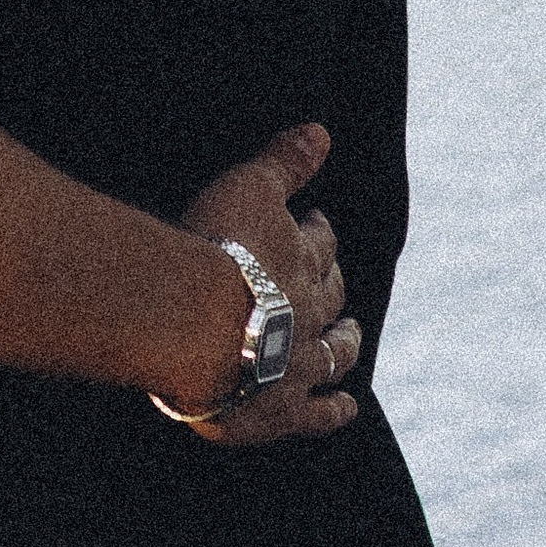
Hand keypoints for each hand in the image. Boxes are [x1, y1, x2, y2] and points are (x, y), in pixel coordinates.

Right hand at [173, 120, 363, 446]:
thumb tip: (322, 132)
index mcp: (302, 260)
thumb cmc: (215, 249)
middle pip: (332, 297)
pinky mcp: (282, 410)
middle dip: (336, 286)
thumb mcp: (249, 188)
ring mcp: (300, 363)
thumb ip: (284, 162)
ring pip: (335, 353)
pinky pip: (319, 413)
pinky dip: (336, 410)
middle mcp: (310, 312)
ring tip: (352, 337)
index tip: (316, 224)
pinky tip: (347, 407)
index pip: (320, 242)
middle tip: (337, 282)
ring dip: (345, 344)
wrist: (193, 323)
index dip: (319, 233)